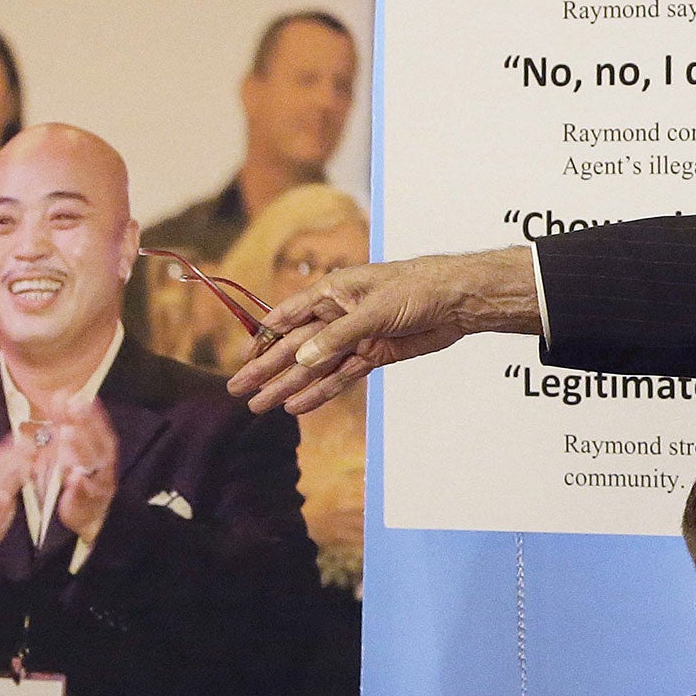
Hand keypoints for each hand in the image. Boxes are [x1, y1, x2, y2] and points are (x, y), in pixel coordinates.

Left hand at [50, 397, 118, 545]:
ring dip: (81, 448)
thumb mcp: (75, 450)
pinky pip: (87, 492)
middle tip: (73, 405)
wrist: (92, 515)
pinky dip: (81, 485)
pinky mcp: (91, 501)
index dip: (87, 410)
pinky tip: (73, 478)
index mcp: (101, 448)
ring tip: (68, 433)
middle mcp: (104, 462)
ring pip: (93, 463)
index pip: (96, 426)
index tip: (73, 396)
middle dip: (86, 422)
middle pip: (97, 439)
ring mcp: (100, 481)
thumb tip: (62, 396)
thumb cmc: (82, 478)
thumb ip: (70, 426)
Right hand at [226, 248, 540, 414]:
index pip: (286, 317)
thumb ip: (337, 337)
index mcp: (332, 293)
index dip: (263, 339)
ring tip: (260, 406)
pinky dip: (319, 392)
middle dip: (266, 369)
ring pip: (314, 366)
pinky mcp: (372, 356)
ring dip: (288, 386)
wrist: (457, 301)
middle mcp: (338, 316)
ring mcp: (354, 338)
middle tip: (237, 390)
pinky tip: (297, 406)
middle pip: (294, 347)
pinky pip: (340, 377)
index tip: (241, 360)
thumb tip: (301, 362)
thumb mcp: (374, 310)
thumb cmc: (416, 288)